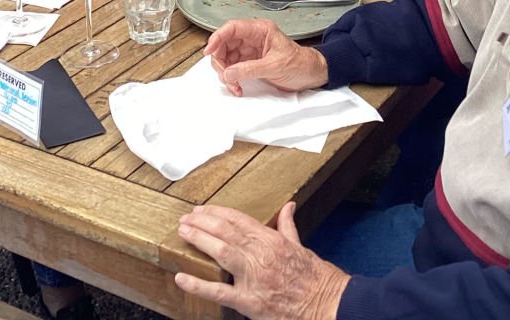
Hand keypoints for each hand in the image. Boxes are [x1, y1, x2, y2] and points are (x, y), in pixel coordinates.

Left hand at [175, 202, 348, 319]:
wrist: (328, 304)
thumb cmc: (316, 277)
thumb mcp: (301, 246)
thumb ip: (288, 226)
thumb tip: (289, 206)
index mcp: (272, 240)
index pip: (239, 220)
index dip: (218, 212)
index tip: (202, 209)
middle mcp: (261, 255)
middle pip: (226, 232)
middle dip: (203, 222)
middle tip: (185, 219)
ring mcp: (254, 278)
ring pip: (221, 253)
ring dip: (200, 240)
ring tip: (184, 233)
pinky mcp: (250, 302)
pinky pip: (220, 292)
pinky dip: (199, 285)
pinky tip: (182, 277)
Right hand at [203, 19, 327, 95]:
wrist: (311, 74)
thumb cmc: (300, 64)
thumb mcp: (275, 66)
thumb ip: (250, 69)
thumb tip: (228, 72)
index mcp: (260, 30)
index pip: (232, 28)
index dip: (217, 38)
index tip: (209, 51)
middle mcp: (252, 38)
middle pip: (225, 44)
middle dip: (221, 61)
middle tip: (225, 76)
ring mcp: (250, 50)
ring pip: (226, 57)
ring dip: (225, 73)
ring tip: (234, 85)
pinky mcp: (249, 62)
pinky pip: (232, 68)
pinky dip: (231, 78)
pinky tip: (237, 86)